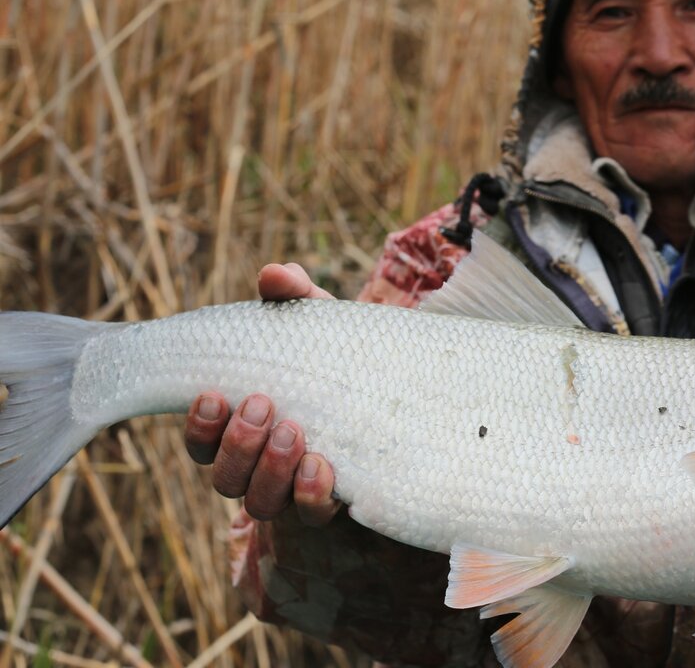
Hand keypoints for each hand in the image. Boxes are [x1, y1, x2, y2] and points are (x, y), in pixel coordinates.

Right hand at [183, 263, 339, 524]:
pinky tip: (323, 467)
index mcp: (242, 429)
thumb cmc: (341, 363)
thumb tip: (275, 274)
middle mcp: (259, 468)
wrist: (399, 403)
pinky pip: (313, 516)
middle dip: (237, 443)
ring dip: (270, 469)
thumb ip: (295, 301)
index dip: (198, 426)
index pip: (201, 442)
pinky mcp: (334, 505)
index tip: (212, 394)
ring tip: (293, 431)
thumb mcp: (320, 329)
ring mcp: (294, 493)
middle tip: (262, 404)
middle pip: (225, 477)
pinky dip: (313, 495)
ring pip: (260, 503)